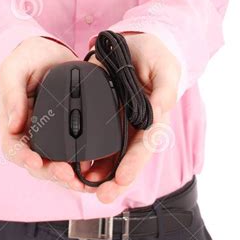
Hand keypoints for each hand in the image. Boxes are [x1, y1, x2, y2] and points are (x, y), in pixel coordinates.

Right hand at [0, 36, 92, 190]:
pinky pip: (73, 156)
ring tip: (84, 182)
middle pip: (37, 164)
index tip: (36, 161)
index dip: (24, 158)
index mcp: (13, 122)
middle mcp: (30, 135)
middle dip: (52, 173)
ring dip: (69, 178)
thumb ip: (12, 92)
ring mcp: (49, 138)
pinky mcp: (68, 135)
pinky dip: (83, 167)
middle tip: (69, 175)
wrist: (50, 53)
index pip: (13, 148)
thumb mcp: (16, 68)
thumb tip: (13, 124)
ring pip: (56, 166)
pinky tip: (95, 171)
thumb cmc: (27, 58)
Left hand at [79, 32, 180, 203]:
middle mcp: (138, 126)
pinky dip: (86, 154)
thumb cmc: (155, 56)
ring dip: (99, 174)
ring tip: (84, 187)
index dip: (134, 162)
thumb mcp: (164, 67)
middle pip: (128, 159)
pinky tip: (74, 165)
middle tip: (102, 196)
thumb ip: (165, 87)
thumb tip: (163, 108)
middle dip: (116, 180)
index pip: (146, 145)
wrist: (133, 43)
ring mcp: (120, 123)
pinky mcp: (102, 116)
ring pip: (111, 155)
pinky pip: (94, 139)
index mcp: (155, 117)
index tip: (122, 178)